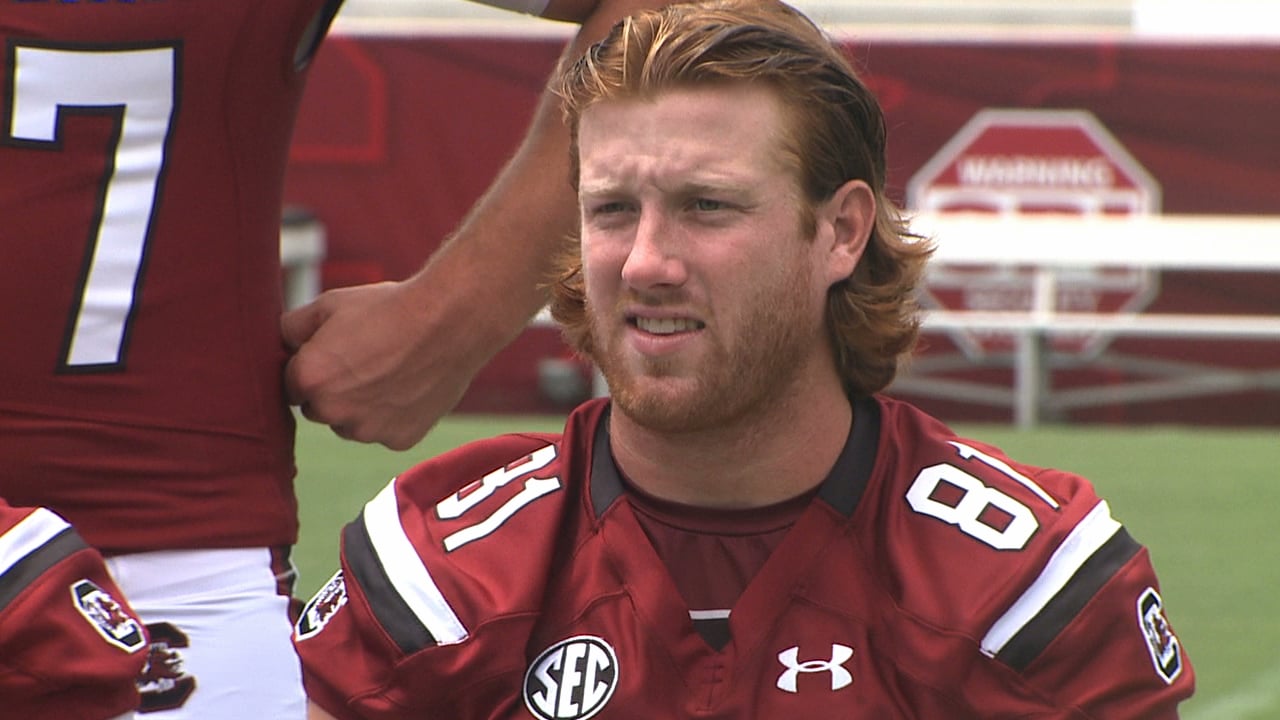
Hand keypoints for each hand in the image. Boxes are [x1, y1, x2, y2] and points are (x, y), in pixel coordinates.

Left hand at [281, 279, 480, 449]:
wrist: (450, 321)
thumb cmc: (389, 308)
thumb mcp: (330, 304)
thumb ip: (292, 327)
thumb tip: (280, 342)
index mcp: (308, 379)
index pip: (291, 384)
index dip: (312, 366)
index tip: (335, 351)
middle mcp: (332, 412)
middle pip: (319, 408)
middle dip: (333, 390)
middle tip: (365, 359)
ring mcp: (368, 430)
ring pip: (352, 424)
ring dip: (361, 406)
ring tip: (390, 371)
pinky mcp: (399, 440)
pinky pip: (386, 431)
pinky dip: (393, 415)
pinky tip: (409, 385)